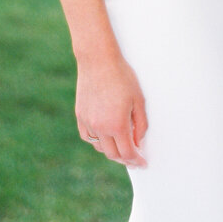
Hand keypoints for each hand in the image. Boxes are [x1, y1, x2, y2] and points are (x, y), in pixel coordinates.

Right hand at [75, 52, 147, 166]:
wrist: (98, 60)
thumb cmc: (122, 76)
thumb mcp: (139, 99)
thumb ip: (141, 124)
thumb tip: (138, 142)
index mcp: (117, 125)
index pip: (127, 153)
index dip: (136, 161)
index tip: (142, 163)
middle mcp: (101, 127)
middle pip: (113, 154)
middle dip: (125, 158)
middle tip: (134, 157)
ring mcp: (88, 122)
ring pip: (100, 147)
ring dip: (111, 150)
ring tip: (121, 145)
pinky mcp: (80, 116)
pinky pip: (88, 136)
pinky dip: (97, 140)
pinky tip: (105, 135)